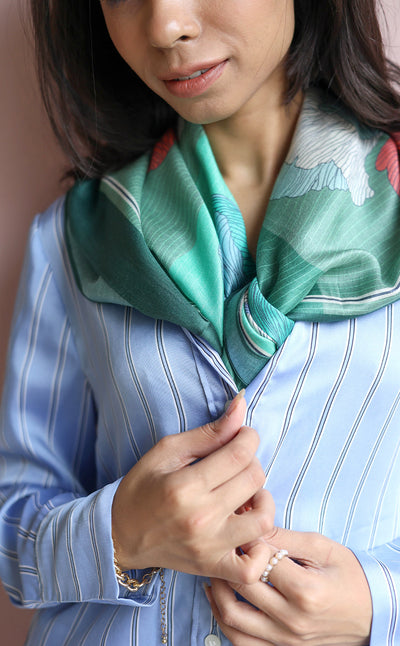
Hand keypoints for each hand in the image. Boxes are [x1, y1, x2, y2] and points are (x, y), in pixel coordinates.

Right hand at [112, 392, 273, 582]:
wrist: (120, 536)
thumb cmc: (142, 489)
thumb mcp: (167, 451)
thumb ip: (208, 432)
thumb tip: (240, 406)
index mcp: (185, 486)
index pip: (239, 454)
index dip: (248, 438)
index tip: (242, 436)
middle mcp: (201, 517)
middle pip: (254, 479)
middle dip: (252, 462)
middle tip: (237, 463)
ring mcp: (209, 547)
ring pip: (263, 519)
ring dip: (262, 500)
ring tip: (246, 495)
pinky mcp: (212, 567)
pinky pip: (252, 568)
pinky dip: (260, 550)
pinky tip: (247, 529)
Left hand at [206, 528, 371, 644]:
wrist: (372, 615)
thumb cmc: (350, 577)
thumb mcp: (323, 548)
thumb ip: (285, 536)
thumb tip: (252, 525)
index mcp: (305, 591)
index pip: (259, 561)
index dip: (246, 540)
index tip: (241, 527)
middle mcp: (292, 620)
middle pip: (242, 586)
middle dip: (228, 560)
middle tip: (225, 543)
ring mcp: (285, 640)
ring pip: (232, 618)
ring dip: (218, 590)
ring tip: (217, 568)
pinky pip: (240, 642)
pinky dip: (223, 620)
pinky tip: (219, 598)